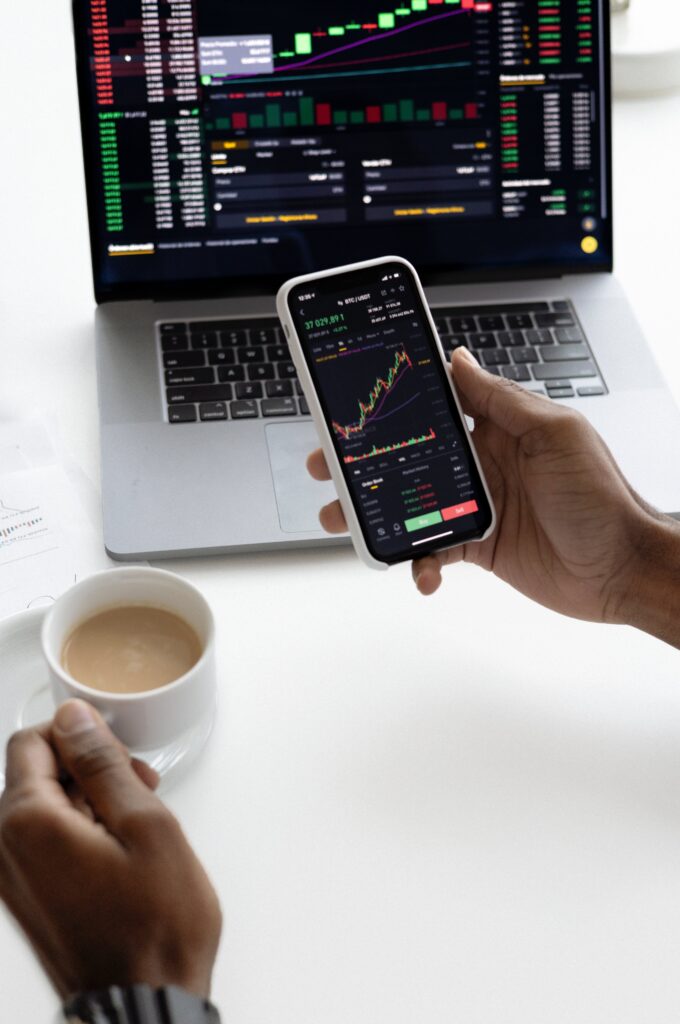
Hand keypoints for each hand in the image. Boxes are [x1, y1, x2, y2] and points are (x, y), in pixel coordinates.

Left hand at [0, 700, 221, 999]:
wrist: (146, 1005)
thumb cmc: (155, 928)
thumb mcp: (145, 824)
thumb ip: (103, 763)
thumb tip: (75, 717)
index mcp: (27, 824)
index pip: (33, 741)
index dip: (80, 735)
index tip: (119, 754)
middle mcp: (5, 852)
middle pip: (35, 774)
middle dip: (88, 769)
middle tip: (140, 790)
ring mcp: (12, 881)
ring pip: (43, 808)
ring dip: (88, 802)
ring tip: (138, 826)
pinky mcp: (27, 902)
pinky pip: (44, 844)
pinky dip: (80, 834)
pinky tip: (122, 852)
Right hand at [308, 347, 672, 626]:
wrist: (622, 567)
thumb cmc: (601, 495)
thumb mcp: (554, 433)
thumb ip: (502, 399)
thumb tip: (460, 359)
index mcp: (498, 428)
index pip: (437, 403)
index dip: (396, 397)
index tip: (355, 394)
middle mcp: (482, 463)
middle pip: (408, 455)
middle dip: (364, 458)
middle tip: (327, 461)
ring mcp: (477, 505)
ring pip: (409, 503)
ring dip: (374, 511)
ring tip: (342, 517)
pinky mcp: (478, 546)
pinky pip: (433, 550)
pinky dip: (419, 562)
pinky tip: (420, 571)